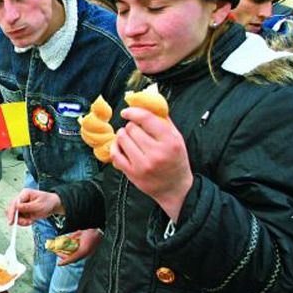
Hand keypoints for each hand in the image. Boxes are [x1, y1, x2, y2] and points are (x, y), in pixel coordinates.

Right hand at [6, 189, 64, 226]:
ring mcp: (22, 205)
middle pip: (12, 208)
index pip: (14, 203)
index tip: (12, 221)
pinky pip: (19, 218)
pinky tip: (30, 221)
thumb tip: (17, 207)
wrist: (53, 205)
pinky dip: (24, 222)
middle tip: (23, 223)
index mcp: (25, 194)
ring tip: (30, 221)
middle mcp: (21, 199)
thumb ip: (28, 206)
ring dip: (21, 221)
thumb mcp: (39, 205)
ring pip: (15, 215)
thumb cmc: (48, 202)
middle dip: (15, 218)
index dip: (12, 212)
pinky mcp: (23, 211)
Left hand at [56, 229, 102, 265]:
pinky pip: (77, 256)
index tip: (58, 264)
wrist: (100, 234)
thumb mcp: (80, 233)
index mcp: (83, 250)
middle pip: (72, 259)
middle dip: (63, 257)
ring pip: (74, 259)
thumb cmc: (91, 233)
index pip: (72, 258)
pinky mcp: (87, 253)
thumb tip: (64, 239)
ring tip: (60, 251)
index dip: (65, 262)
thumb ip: (72, 237)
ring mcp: (86, 255)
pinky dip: (71, 255)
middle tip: (56, 251)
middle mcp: (85, 254)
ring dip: (67, 256)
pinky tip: (67, 250)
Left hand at [111, 107, 192, 221]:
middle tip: (136, 131)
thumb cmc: (176, 161)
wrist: (175, 188)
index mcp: (170, 142)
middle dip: (131, 127)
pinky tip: (120, 146)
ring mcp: (143, 165)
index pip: (146, 119)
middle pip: (132, 128)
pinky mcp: (132, 173)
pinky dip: (115, 147)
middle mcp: (156, 153)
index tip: (127, 112)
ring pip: (122, 139)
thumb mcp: (177, 139)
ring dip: (123, 135)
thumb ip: (164, 121)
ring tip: (129, 139)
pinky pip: (115, 154)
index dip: (133, 112)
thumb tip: (149, 103)